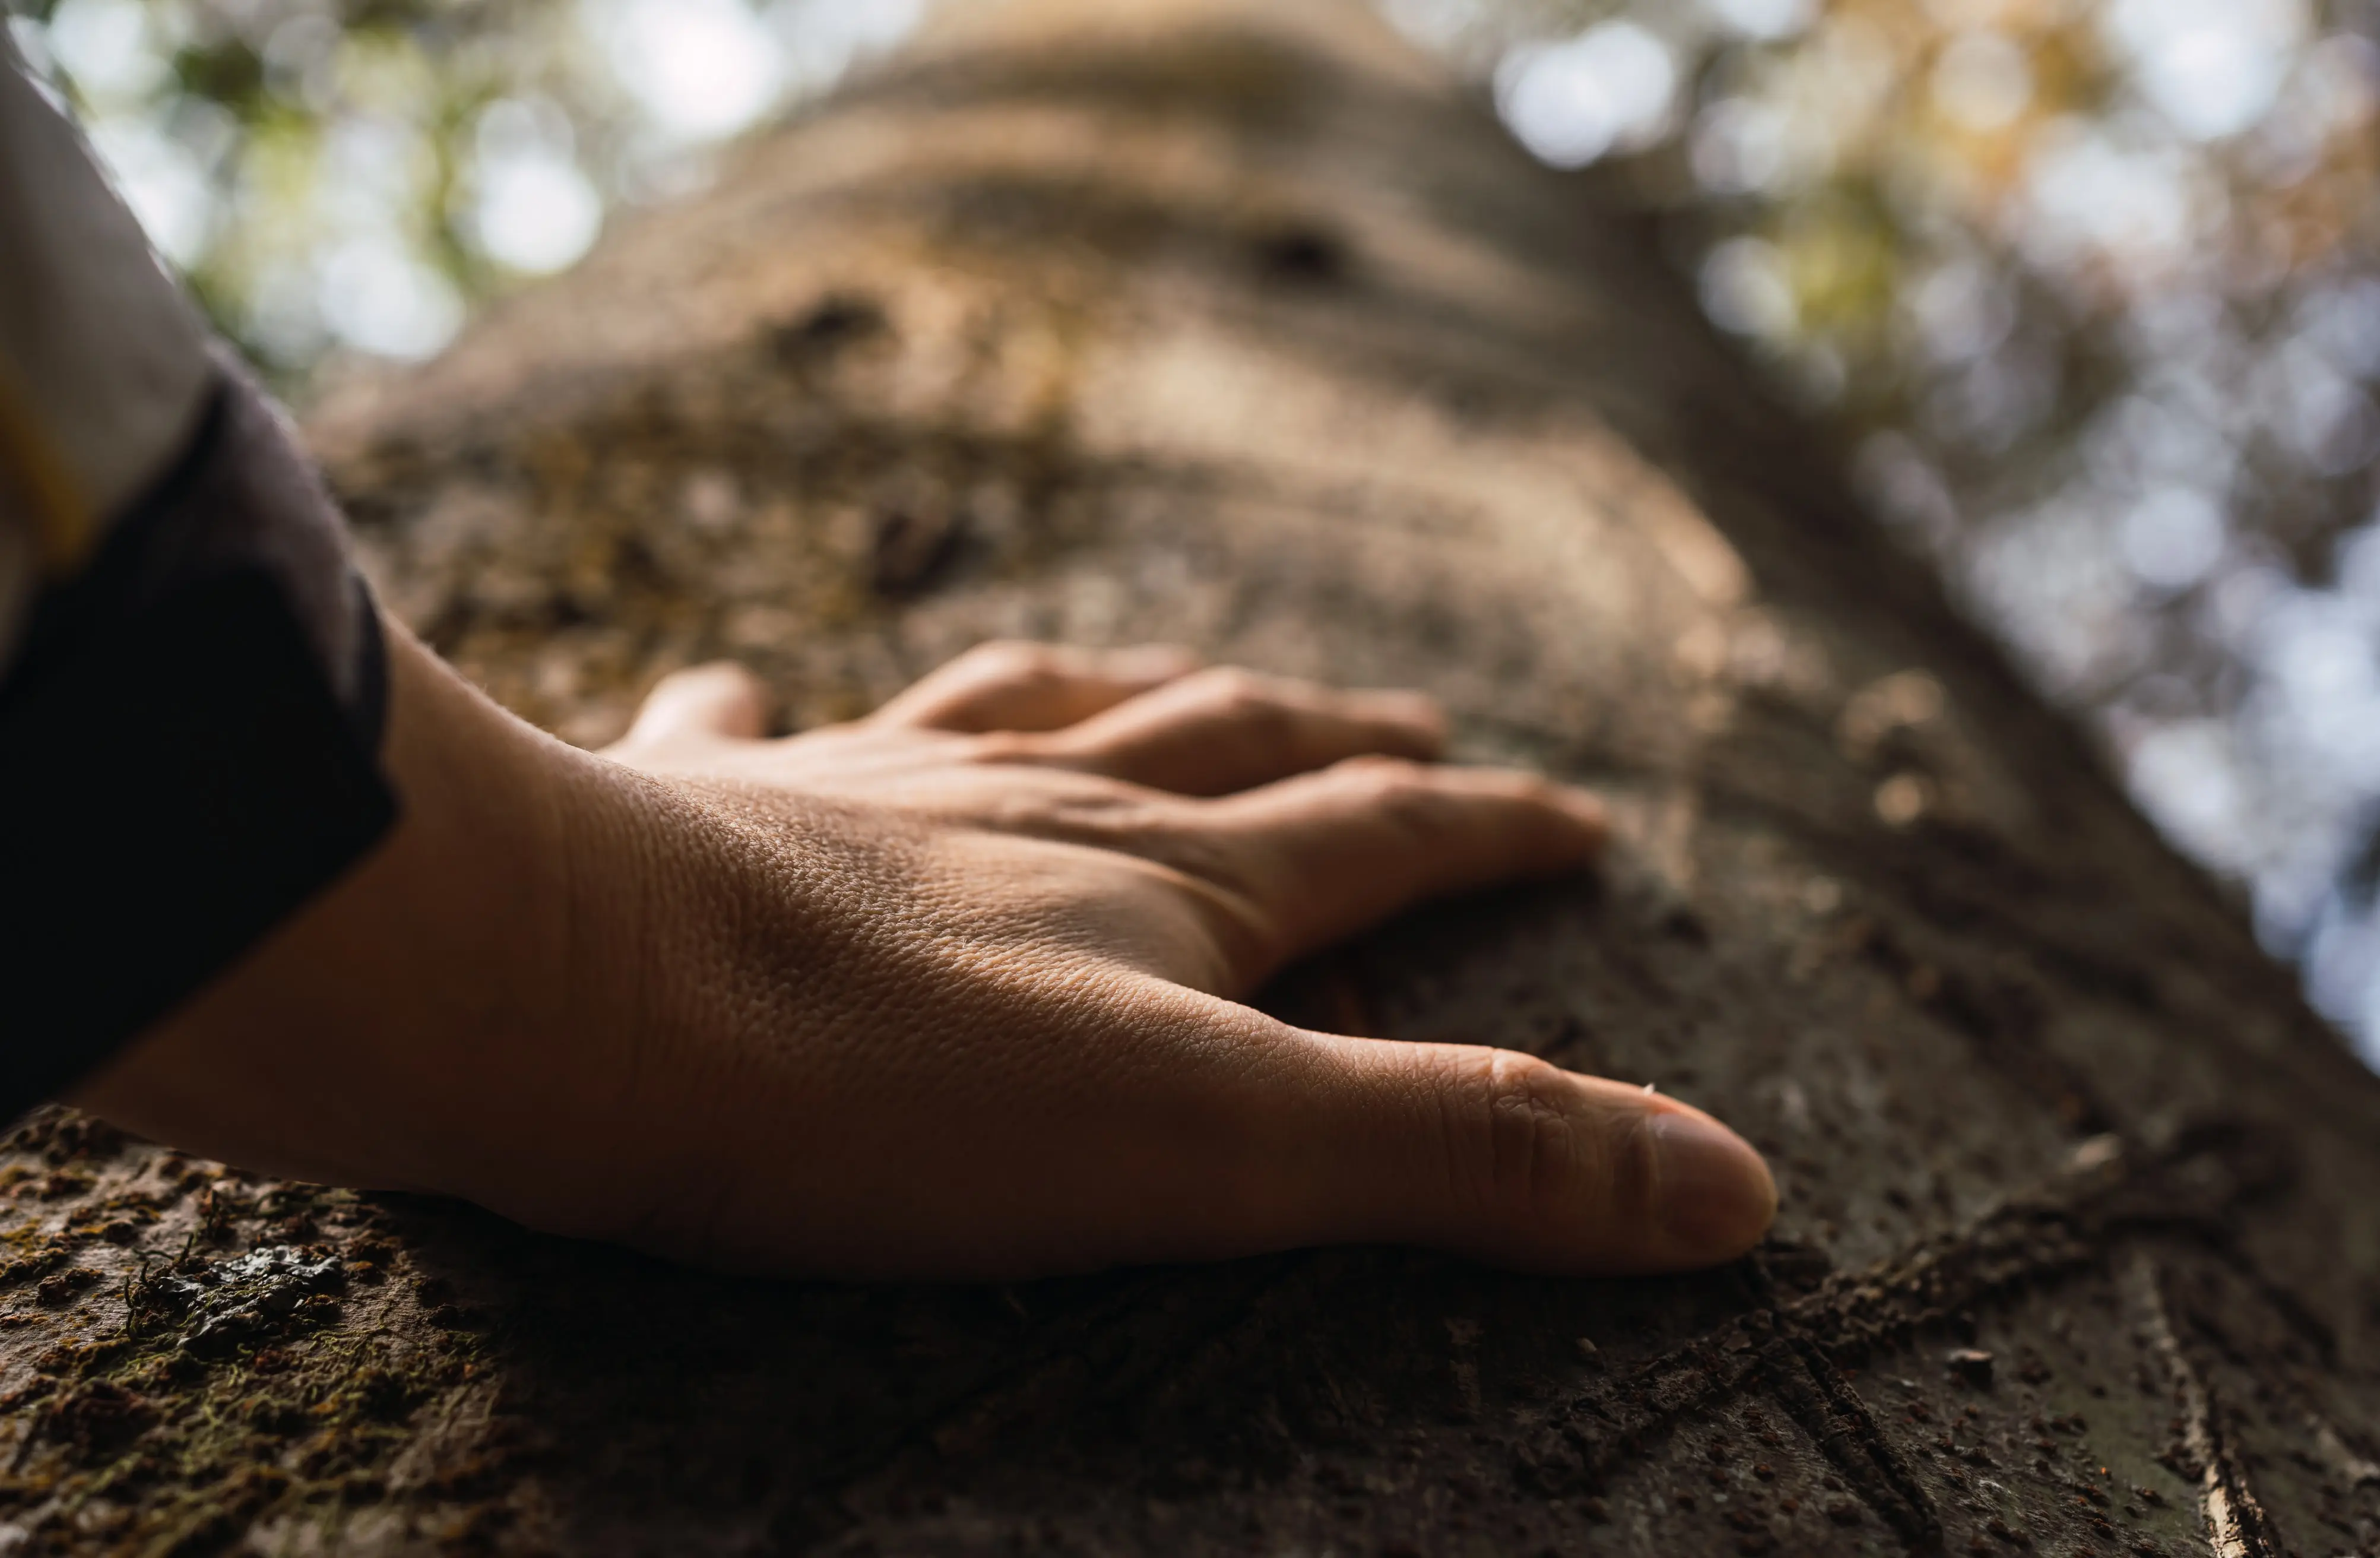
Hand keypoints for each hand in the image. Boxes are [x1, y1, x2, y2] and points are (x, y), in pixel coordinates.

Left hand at [80, 632, 1774, 1279]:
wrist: (575, 994)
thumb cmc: (893, 1087)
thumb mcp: (1224, 1150)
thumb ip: (1470, 1156)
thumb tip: (1731, 1184)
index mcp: (1168, 881)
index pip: (1379, 836)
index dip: (1492, 829)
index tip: (1574, 815)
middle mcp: (1032, 803)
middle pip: (1222, 743)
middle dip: (1335, 739)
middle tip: (1404, 722)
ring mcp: (864, 791)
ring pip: (1026, 709)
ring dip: (1113, 692)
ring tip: (1157, 680)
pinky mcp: (703, 816)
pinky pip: (742, 727)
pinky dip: (761, 707)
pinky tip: (746, 682)